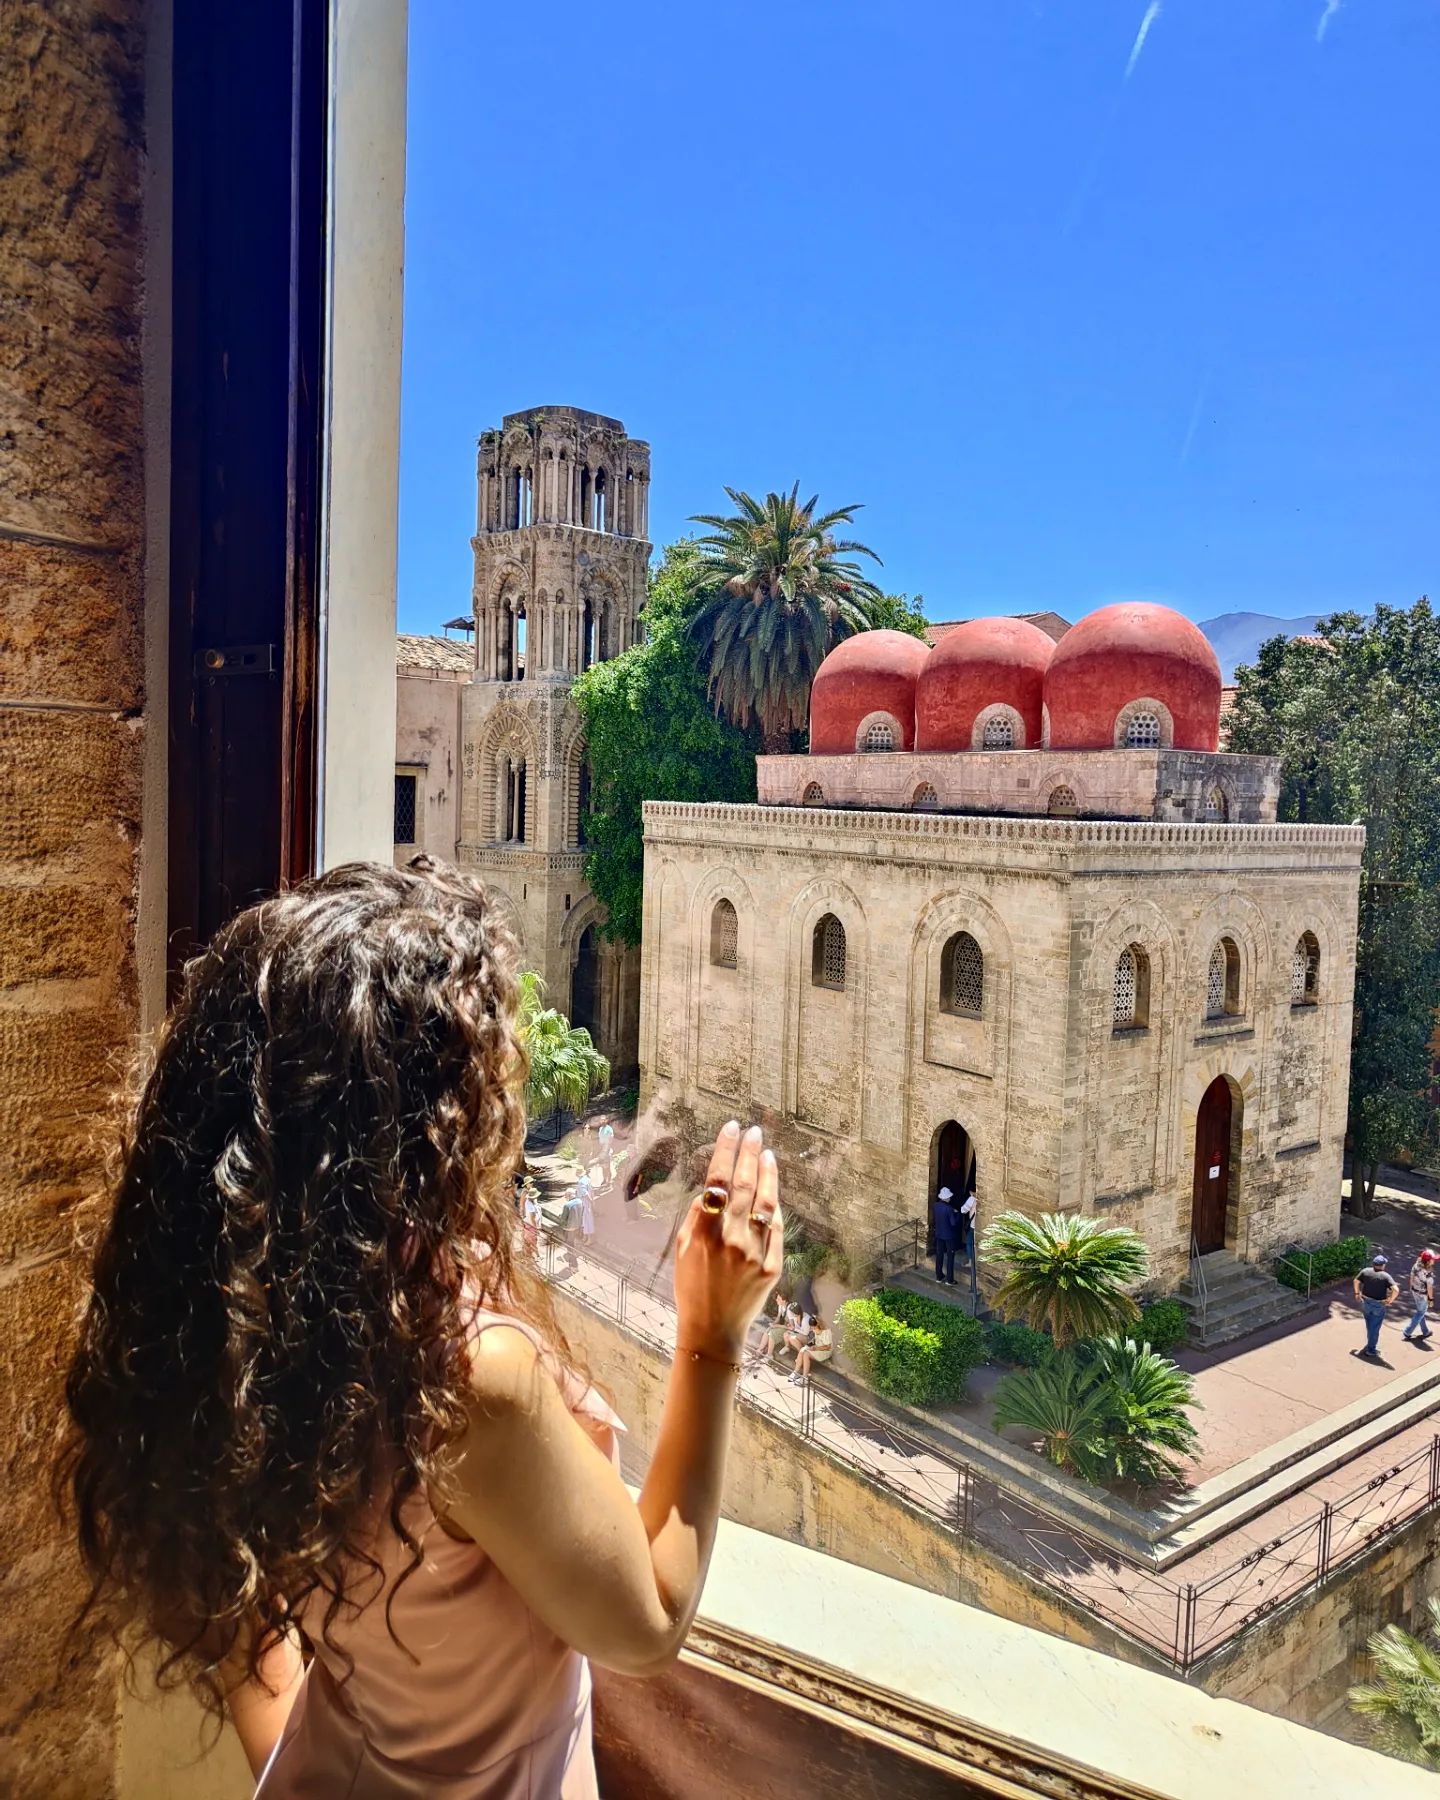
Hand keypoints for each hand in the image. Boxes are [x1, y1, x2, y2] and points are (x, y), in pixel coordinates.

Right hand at [673, 1121, 782, 1362]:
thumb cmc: (691, 1288)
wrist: (712, 1330)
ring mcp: (755, 1252)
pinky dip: (774, 1206)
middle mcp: (731, 1240)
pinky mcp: (773, 1265)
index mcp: (704, 1234)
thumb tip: (711, 1189)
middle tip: (753, 1131)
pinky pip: (776, 1228)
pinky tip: (772, 1190)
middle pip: (743, 1186)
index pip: (717, 1181)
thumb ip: (697, 1218)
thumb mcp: (682, 1250)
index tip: (731, 1129)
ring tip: (767, 1152)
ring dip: (766, 1174)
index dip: (725, 1152)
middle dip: (748, 1153)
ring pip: (765, 1203)